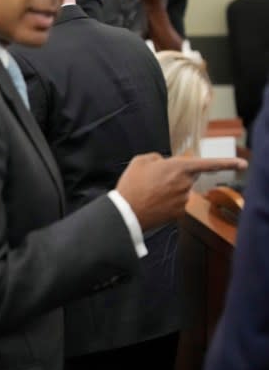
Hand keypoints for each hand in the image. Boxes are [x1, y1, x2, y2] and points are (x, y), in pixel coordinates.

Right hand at [116, 154, 247, 228]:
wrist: (127, 212)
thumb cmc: (132, 185)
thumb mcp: (140, 161)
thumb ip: (157, 157)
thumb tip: (163, 162)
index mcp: (179, 167)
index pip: (208, 164)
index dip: (227, 163)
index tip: (242, 164)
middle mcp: (186, 183)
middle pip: (189, 176)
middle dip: (177, 175)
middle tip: (155, 178)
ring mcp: (184, 199)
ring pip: (182, 189)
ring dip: (171, 188)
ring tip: (150, 191)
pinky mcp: (180, 212)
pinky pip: (177, 201)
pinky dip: (168, 200)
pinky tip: (153, 201)